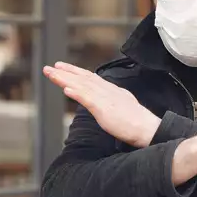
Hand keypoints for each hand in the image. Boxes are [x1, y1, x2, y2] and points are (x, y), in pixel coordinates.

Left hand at [43, 62, 160, 147]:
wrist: (147, 128)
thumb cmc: (137, 122)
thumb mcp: (123, 106)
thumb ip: (111, 101)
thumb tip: (102, 102)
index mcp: (112, 90)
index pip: (90, 78)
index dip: (76, 72)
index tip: (63, 68)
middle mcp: (107, 91)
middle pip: (83, 79)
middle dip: (65, 72)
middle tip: (49, 67)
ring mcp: (105, 99)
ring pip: (82, 86)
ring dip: (65, 79)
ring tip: (52, 73)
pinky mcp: (104, 109)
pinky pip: (88, 100)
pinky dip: (76, 93)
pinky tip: (66, 89)